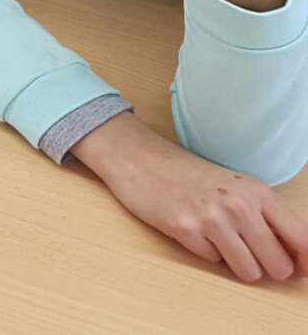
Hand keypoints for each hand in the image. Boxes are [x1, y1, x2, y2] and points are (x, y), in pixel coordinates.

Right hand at [70, 112, 307, 282]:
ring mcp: (212, 219)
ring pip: (250, 272)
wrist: (140, 159)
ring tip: (221, 241)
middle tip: (249, 252)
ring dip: (238, 264)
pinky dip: (206, 252)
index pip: (303, 240)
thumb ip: (267, 219)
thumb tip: (297, 261)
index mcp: (258, 193)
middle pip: (279, 266)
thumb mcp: (236, 188)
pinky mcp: (186, 230)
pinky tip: (194, 230)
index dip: (307, 263)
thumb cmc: (189, 174)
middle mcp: (239, 206)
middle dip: (267, 267)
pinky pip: (213, 262)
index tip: (302, 270)